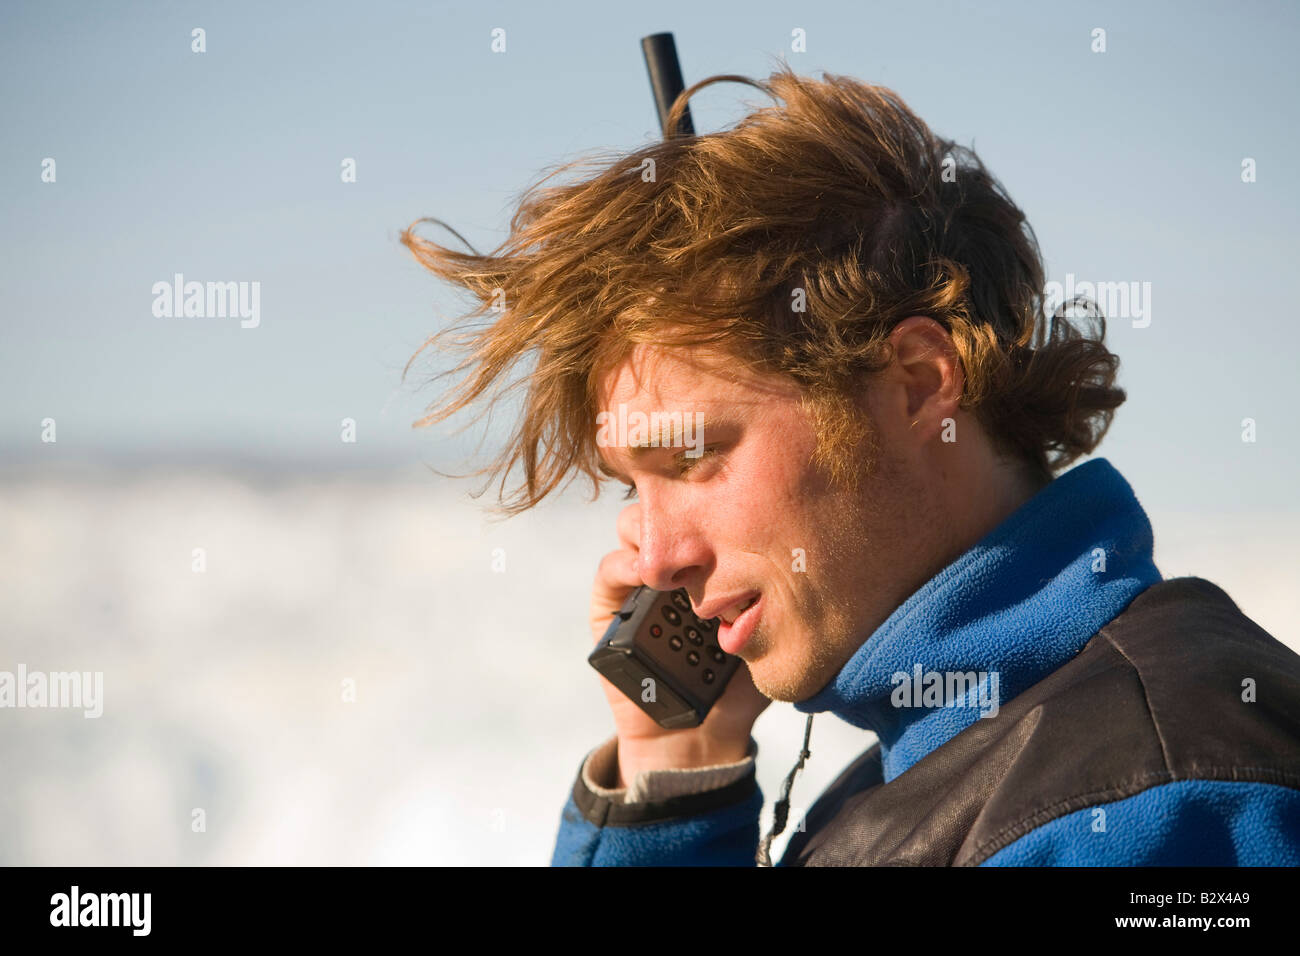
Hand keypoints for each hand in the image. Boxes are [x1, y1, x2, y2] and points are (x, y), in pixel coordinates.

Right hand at [588, 502, 770, 785]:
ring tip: (676, 544)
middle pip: (668, 503)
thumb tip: (821, 548)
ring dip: (652, 526)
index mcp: (709, 558)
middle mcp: (672, 562)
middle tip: (704, 508)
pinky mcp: (609, 607)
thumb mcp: (768, 628)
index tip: (735, 485)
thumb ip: (782, 594)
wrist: (699, 735)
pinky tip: (648, 574)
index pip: (703, 503)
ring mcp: (638, 581)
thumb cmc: (738, 682)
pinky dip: (625, 564)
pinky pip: (610, 571)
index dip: (713, 489)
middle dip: (681, 498)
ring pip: (634, 526)